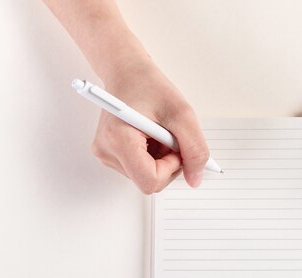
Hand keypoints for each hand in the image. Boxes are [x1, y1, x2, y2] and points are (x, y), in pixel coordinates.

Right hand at [91, 61, 208, 192]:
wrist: (127, 72)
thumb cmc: (149, 86)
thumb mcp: (182, 114)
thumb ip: (195, 149)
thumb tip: (195, 180)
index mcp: (118, 139)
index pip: (150, 181)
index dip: (171, 168)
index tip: (175, 146)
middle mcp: (106, 151)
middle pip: (149, 181)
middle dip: (168, 162)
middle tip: (169, 135)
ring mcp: (106, 155)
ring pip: (147, 176)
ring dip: (161, 158)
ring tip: (158, 131)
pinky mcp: (110, 154)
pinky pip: (141, 169)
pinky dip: (153, 156)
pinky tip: (150, 136)